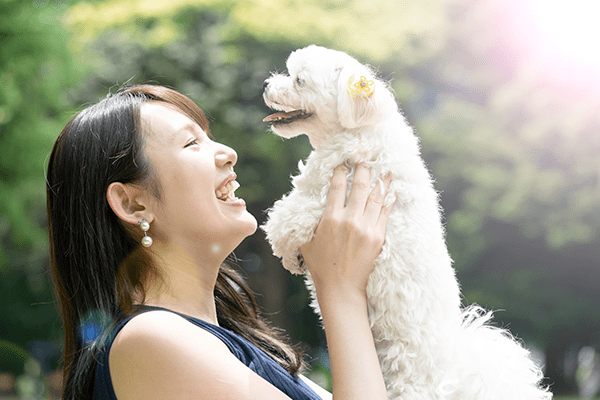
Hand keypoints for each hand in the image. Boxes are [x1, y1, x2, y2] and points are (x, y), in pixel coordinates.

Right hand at [300, 163, 391, 296]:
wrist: (341, 287)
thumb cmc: (321, 264)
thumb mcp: (307, 240)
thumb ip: (308, 220)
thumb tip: (305, 203)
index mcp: (330, 218)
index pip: (337, 186)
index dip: (341, 170)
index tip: (344, 161)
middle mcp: (350, 220)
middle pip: (360, 186)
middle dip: (363, 168)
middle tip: (366, 156)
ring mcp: (367, 228)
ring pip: (376, 196)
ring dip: (380, 179)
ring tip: (385, 166)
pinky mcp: (378, 236)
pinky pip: (385, 211)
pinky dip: (389, 198)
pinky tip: (392, 189)